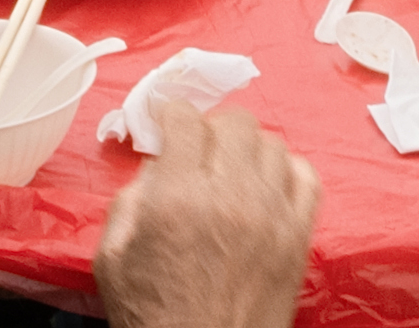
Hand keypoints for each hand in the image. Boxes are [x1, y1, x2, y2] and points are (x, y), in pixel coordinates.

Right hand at [94, 99, 319, 327]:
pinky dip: (286, 171)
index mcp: (177, 197)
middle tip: (197, 146)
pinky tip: (266, 185)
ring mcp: (272, 216)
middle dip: (210, 126)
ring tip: (231, 167)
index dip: (170, 112)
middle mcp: (230, 196)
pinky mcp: (298, 238)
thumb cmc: (151, 316)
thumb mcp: (111, 256)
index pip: (185, 119)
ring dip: (247, 147)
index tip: (165, 120)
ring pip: (272, 143)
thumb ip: (129, 199)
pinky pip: (306, 178)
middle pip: (235, 123)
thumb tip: (157, 166)